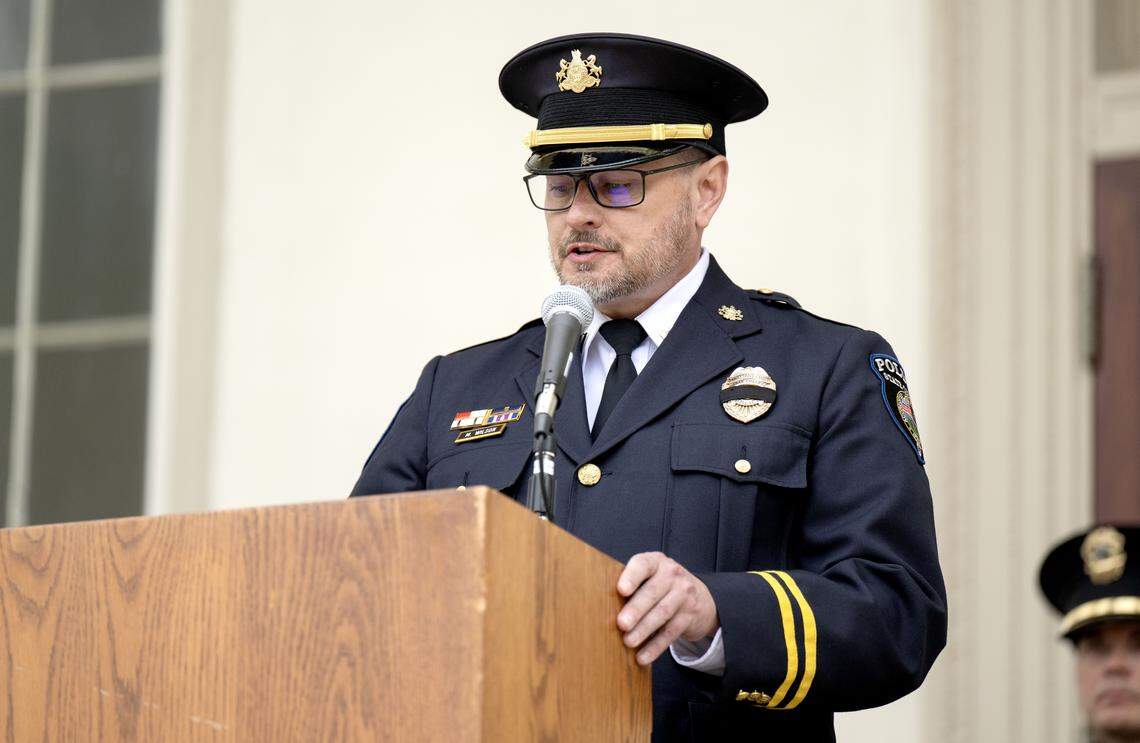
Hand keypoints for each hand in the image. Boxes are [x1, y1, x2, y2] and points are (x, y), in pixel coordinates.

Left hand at [616, 551, 718, 665]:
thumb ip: (631, 584)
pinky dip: (655, 646)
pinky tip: (642, 656)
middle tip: (621, 624)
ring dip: (644, 629)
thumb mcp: (650, 576)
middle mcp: (672, 574)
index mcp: (656, 562)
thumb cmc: (661, 586)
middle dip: (636, 609)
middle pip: (652, 592)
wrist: (699, 597)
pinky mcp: (690, 616)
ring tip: (628, 642)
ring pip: (662, 613)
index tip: (621, 590)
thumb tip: (601, 605)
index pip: (643, 565)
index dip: (632, 577)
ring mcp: (684, 595)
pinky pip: (671, 632)